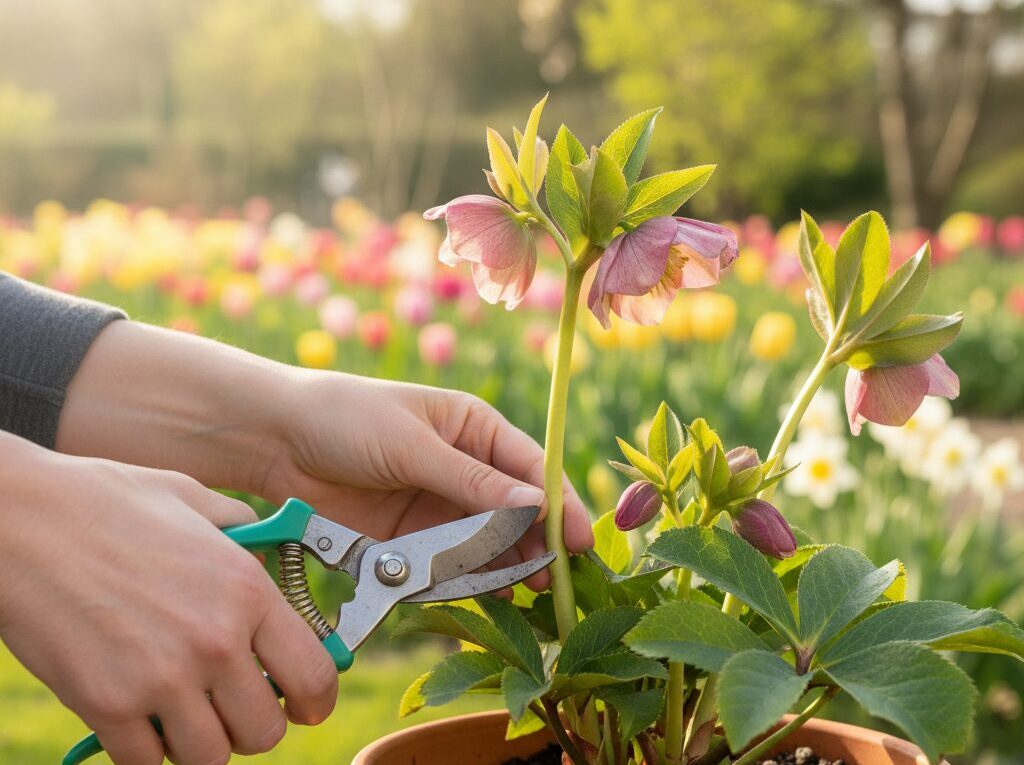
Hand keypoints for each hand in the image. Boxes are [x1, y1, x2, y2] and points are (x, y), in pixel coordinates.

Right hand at [0, 433, 336, 764]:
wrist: (20, 519)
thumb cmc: (105, 501)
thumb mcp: (194, 499)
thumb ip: (242, 531)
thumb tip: (268, 549)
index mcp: (246, 589)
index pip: (314, 675)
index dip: (316, 703)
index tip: (305, 708)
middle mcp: (215, 639)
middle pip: (266, 732)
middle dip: (252, 726)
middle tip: (230, 707)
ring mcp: (161, 677)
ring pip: (211, 758)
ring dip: (202, 744)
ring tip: (184, 714)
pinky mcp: (106, 705)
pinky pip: (148, 764)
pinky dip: (148, 754)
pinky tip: (140, 721)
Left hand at [261, 373, 593, 588]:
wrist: (274, 441)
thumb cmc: (346, 419)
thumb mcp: (413, 445)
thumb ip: (473, 481)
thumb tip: (538, 504)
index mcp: (472, 428)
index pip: (530, 467)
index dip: (559, 503)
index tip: (580, 537)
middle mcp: (463, 467)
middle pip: (514, 511)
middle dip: (535, 542)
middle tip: (551, 575)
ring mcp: (437, 506)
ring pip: (487, 542)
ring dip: (505, 565)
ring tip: (522, 588)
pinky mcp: (410, 538)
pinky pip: (450, 562)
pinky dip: (467, 578)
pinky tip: (485, 591)